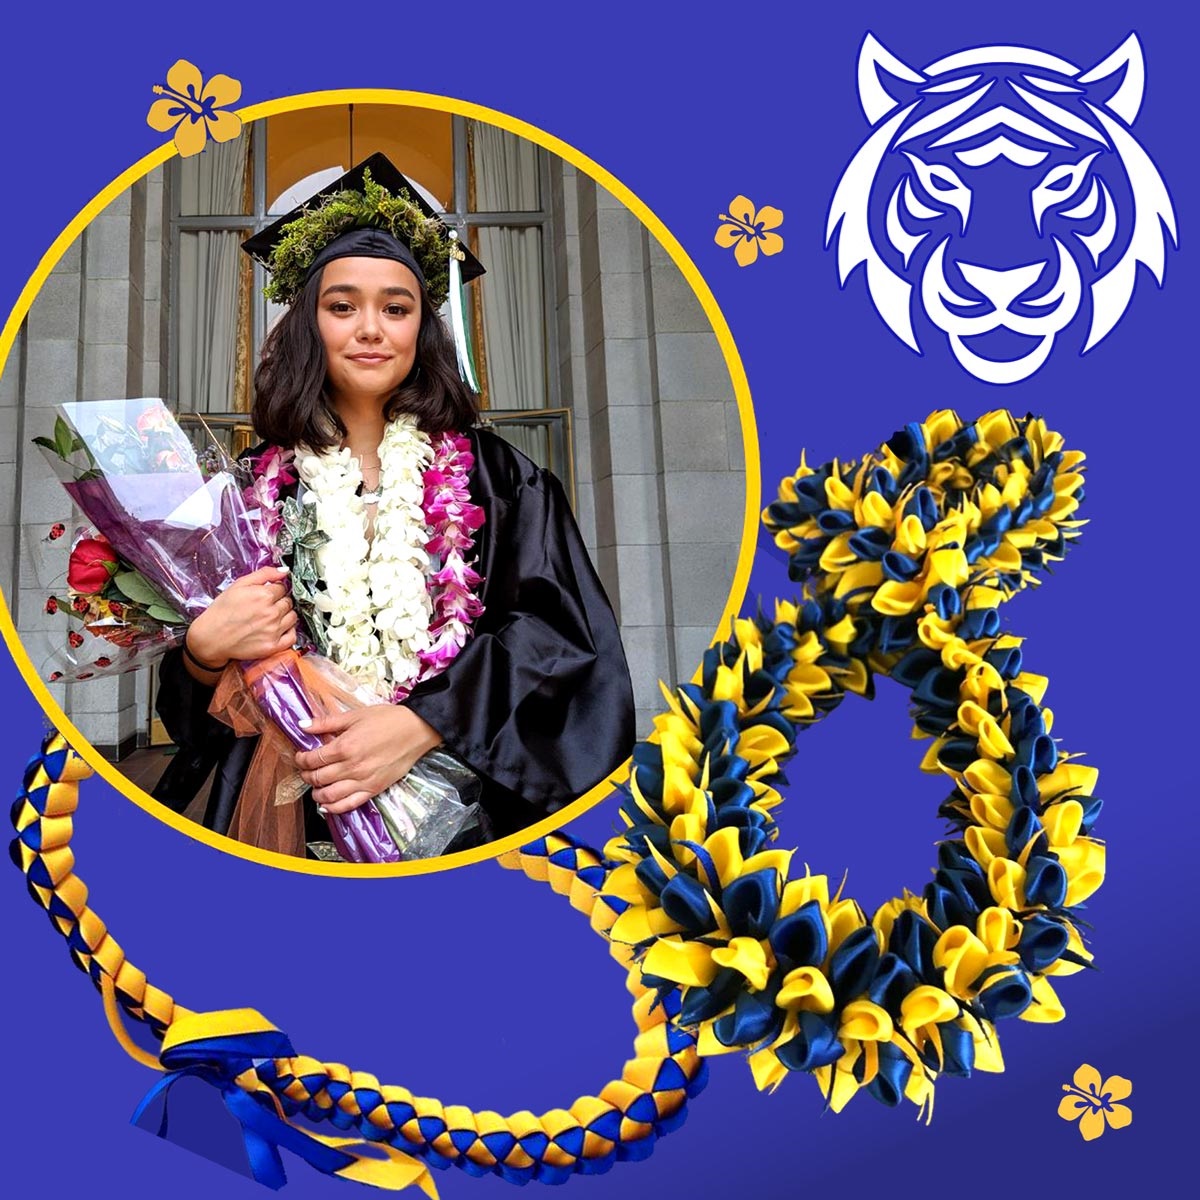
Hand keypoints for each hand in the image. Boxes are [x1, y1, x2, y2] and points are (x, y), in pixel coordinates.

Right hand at [187, 565, 296, 666]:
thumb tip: (284, 571)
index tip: (267, 594)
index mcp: (264, 596)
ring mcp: (273, 631)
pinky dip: (289, 632)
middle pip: (288, 602)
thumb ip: (264, 574)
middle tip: (266, 606)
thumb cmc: (222, 611)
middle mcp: (271, 613)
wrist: (210, 638)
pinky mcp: (273, 646)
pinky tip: (279, 629)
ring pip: (293, 617)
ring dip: (285, 615)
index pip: (283, 587)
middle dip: (280, 602)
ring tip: (270, 617)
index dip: (274, 590)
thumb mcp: (238, 585)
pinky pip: (292, 637)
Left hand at [294, 706, 442, 813]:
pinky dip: (334, 808)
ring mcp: (363, 781)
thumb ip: (326, 722)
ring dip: (316, 793)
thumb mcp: (355, 715)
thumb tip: (302, 725)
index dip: (302, 759)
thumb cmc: (388, 720)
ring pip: (329, 795)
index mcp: (345, 747)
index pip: (313, 759)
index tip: (301, 756)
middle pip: (318, 778)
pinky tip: (327, 804)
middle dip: (307, 775)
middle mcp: (352, 767)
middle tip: (306, 770)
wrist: (416, 729)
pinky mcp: (374, 789)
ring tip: (316, 787)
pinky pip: (349, 805)